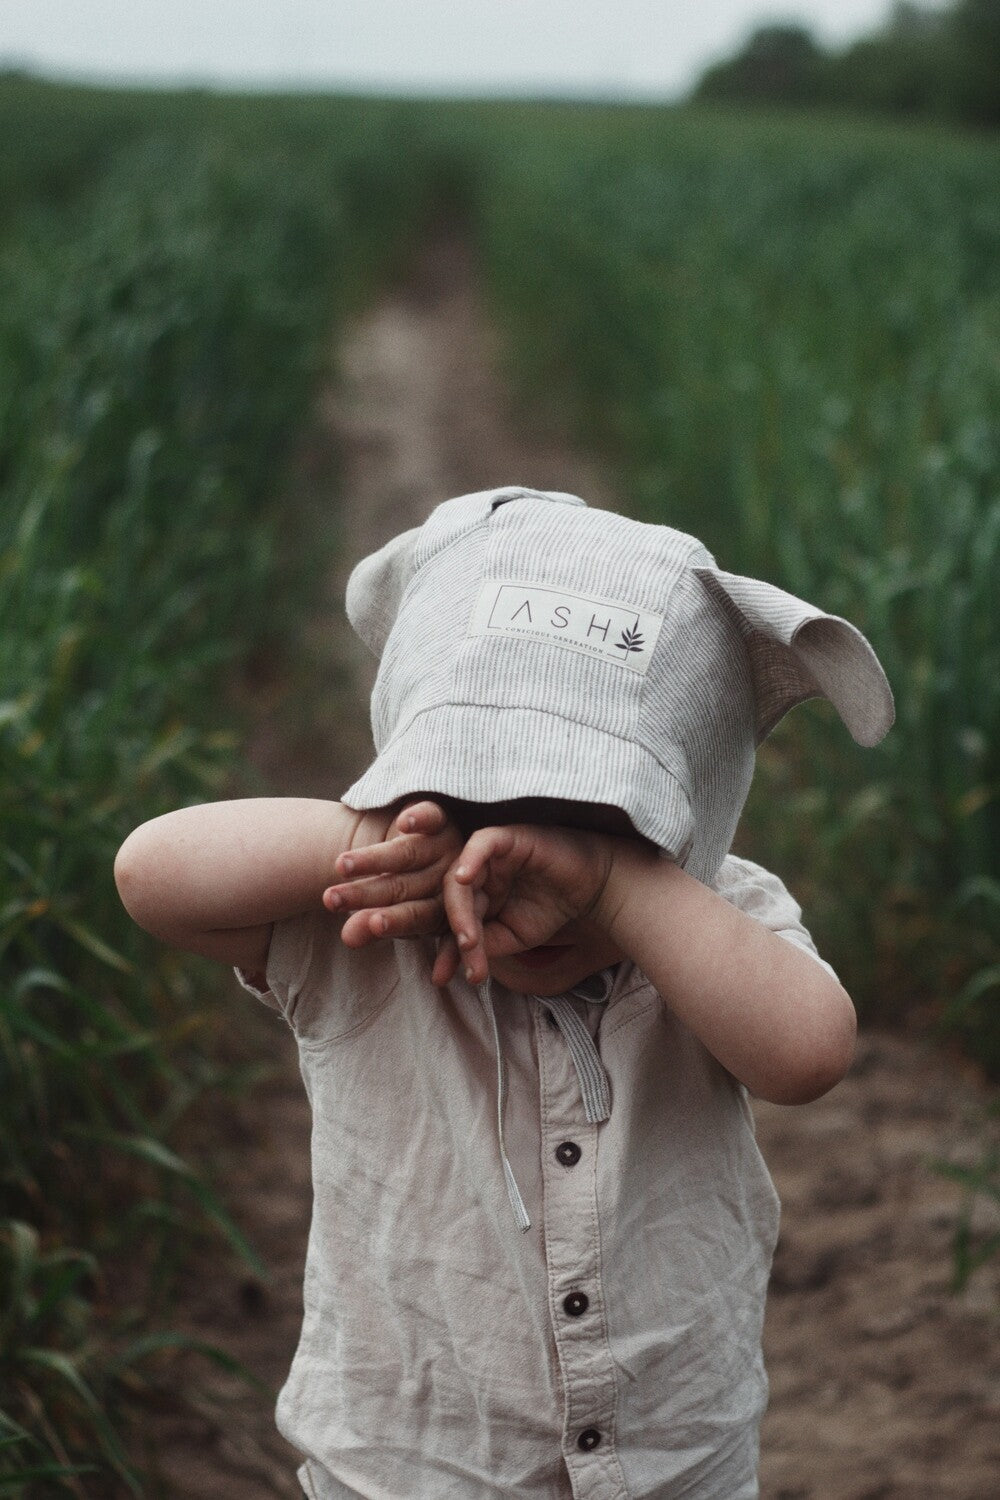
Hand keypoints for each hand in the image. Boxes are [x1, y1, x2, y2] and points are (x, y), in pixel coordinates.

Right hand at [322, 800, 464, 954]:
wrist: (415, 849)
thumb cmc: (404, 894)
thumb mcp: (390, 913)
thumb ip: (370, 927)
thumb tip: (347, 939)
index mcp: (443, 909)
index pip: (417, 916)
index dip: (394, 922)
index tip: (371, 925)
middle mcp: (446, 878)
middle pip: (405, 887)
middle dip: (365, 895)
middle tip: (331, 900)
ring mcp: (445, 846)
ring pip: (408, 853)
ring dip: (373, 859)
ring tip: (340, 865)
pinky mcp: (440, 819)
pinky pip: (432, 817)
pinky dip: (419, 818)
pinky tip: (404, 822)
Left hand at [441, 824, 617, 984]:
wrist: (594, 888)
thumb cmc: (553, 907)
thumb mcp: (514, 936)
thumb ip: (486, 944)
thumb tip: (459, 960)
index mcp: (474, 894)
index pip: (450, 921)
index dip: (445, 949)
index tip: (440, 978)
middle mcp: (477, 873)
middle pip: (450, 900)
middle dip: (455, 931)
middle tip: (466, 954)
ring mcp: (489, 854)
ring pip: (460, 877)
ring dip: (459, 909)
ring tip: (469, 938)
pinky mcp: (507, 837)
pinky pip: (481, 843)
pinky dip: (470, 858)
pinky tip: (464, 878)